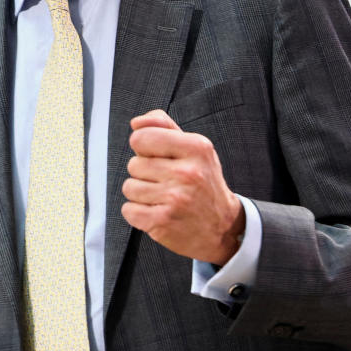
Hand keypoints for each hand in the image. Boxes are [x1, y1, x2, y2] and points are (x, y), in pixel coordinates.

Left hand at [123, 110, 245, 264]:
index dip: (144, 147)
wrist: (222, 227)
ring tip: (163, 197)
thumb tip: (136, 122)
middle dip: (145, 173)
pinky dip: (138, 213)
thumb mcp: (194, 149)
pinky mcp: (162, 221)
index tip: (158, 157)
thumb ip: (165, 128)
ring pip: (129, 187)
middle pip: (134, 164)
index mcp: (196, 148)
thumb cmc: (203, 183)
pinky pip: (128, 210)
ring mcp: (175, 198)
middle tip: (167, 182)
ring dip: (141, 194)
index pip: (142, 137)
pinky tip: (158, 212)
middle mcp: (187, 172)